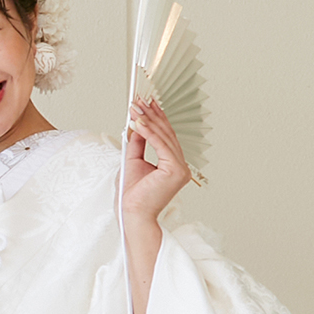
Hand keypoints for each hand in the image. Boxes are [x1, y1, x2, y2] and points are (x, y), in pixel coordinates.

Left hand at [122, 98, 190, 221]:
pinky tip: (138, 121)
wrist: (132, 214)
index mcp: (174, 165)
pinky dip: (148, 132)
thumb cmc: (133, 195)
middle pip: (166, 134)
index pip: (166, 136)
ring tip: (135, 107)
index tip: (147, 103)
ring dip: (148, 120)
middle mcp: (181, 166)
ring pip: (163, 137)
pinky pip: (160, 145)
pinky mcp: (175, 170)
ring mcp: (181, 169)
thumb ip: (138, 143)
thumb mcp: (134, 161)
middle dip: (151, 115)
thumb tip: (137, 125)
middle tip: (139, 100)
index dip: (156, 118)